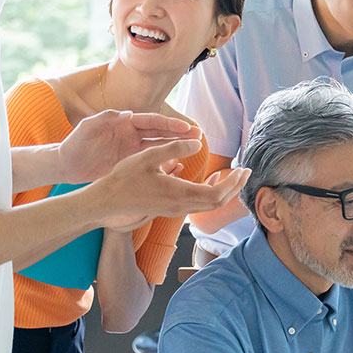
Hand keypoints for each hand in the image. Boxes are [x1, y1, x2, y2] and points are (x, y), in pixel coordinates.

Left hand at [57, 110, 198, 184]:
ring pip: (161, 146)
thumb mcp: (86, 128)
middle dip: (180, 133)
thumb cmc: (74, 144)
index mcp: (124, 122)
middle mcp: (132, 134)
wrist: (67, 165)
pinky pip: (153, 160)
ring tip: (197, 146)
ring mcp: (133, 149)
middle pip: (161, 132)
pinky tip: (181, 163)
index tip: (186, 127)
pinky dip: (167, 160)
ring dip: (178, 145)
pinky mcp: (131, 163)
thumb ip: (104, 118)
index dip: (169, 123)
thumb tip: (126, 113)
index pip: (151, 121)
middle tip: (199, 135)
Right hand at [90, 140, 248, 225]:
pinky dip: (209, 193)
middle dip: (235, 187)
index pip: (217, 194)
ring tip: (233, 176)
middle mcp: (181, 206)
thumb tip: (198, 143)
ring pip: (208, 205)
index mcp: (179, 194)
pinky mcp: (169, 209)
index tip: (243, 169)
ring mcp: (175, 210)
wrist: (106, 201)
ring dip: (224, 191)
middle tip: (246, 172)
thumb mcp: (148, 157)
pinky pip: (197, 204)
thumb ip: (174, 148)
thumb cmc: (124, 178)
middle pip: (217, 202)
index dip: (233, 183)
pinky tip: (209, 181)